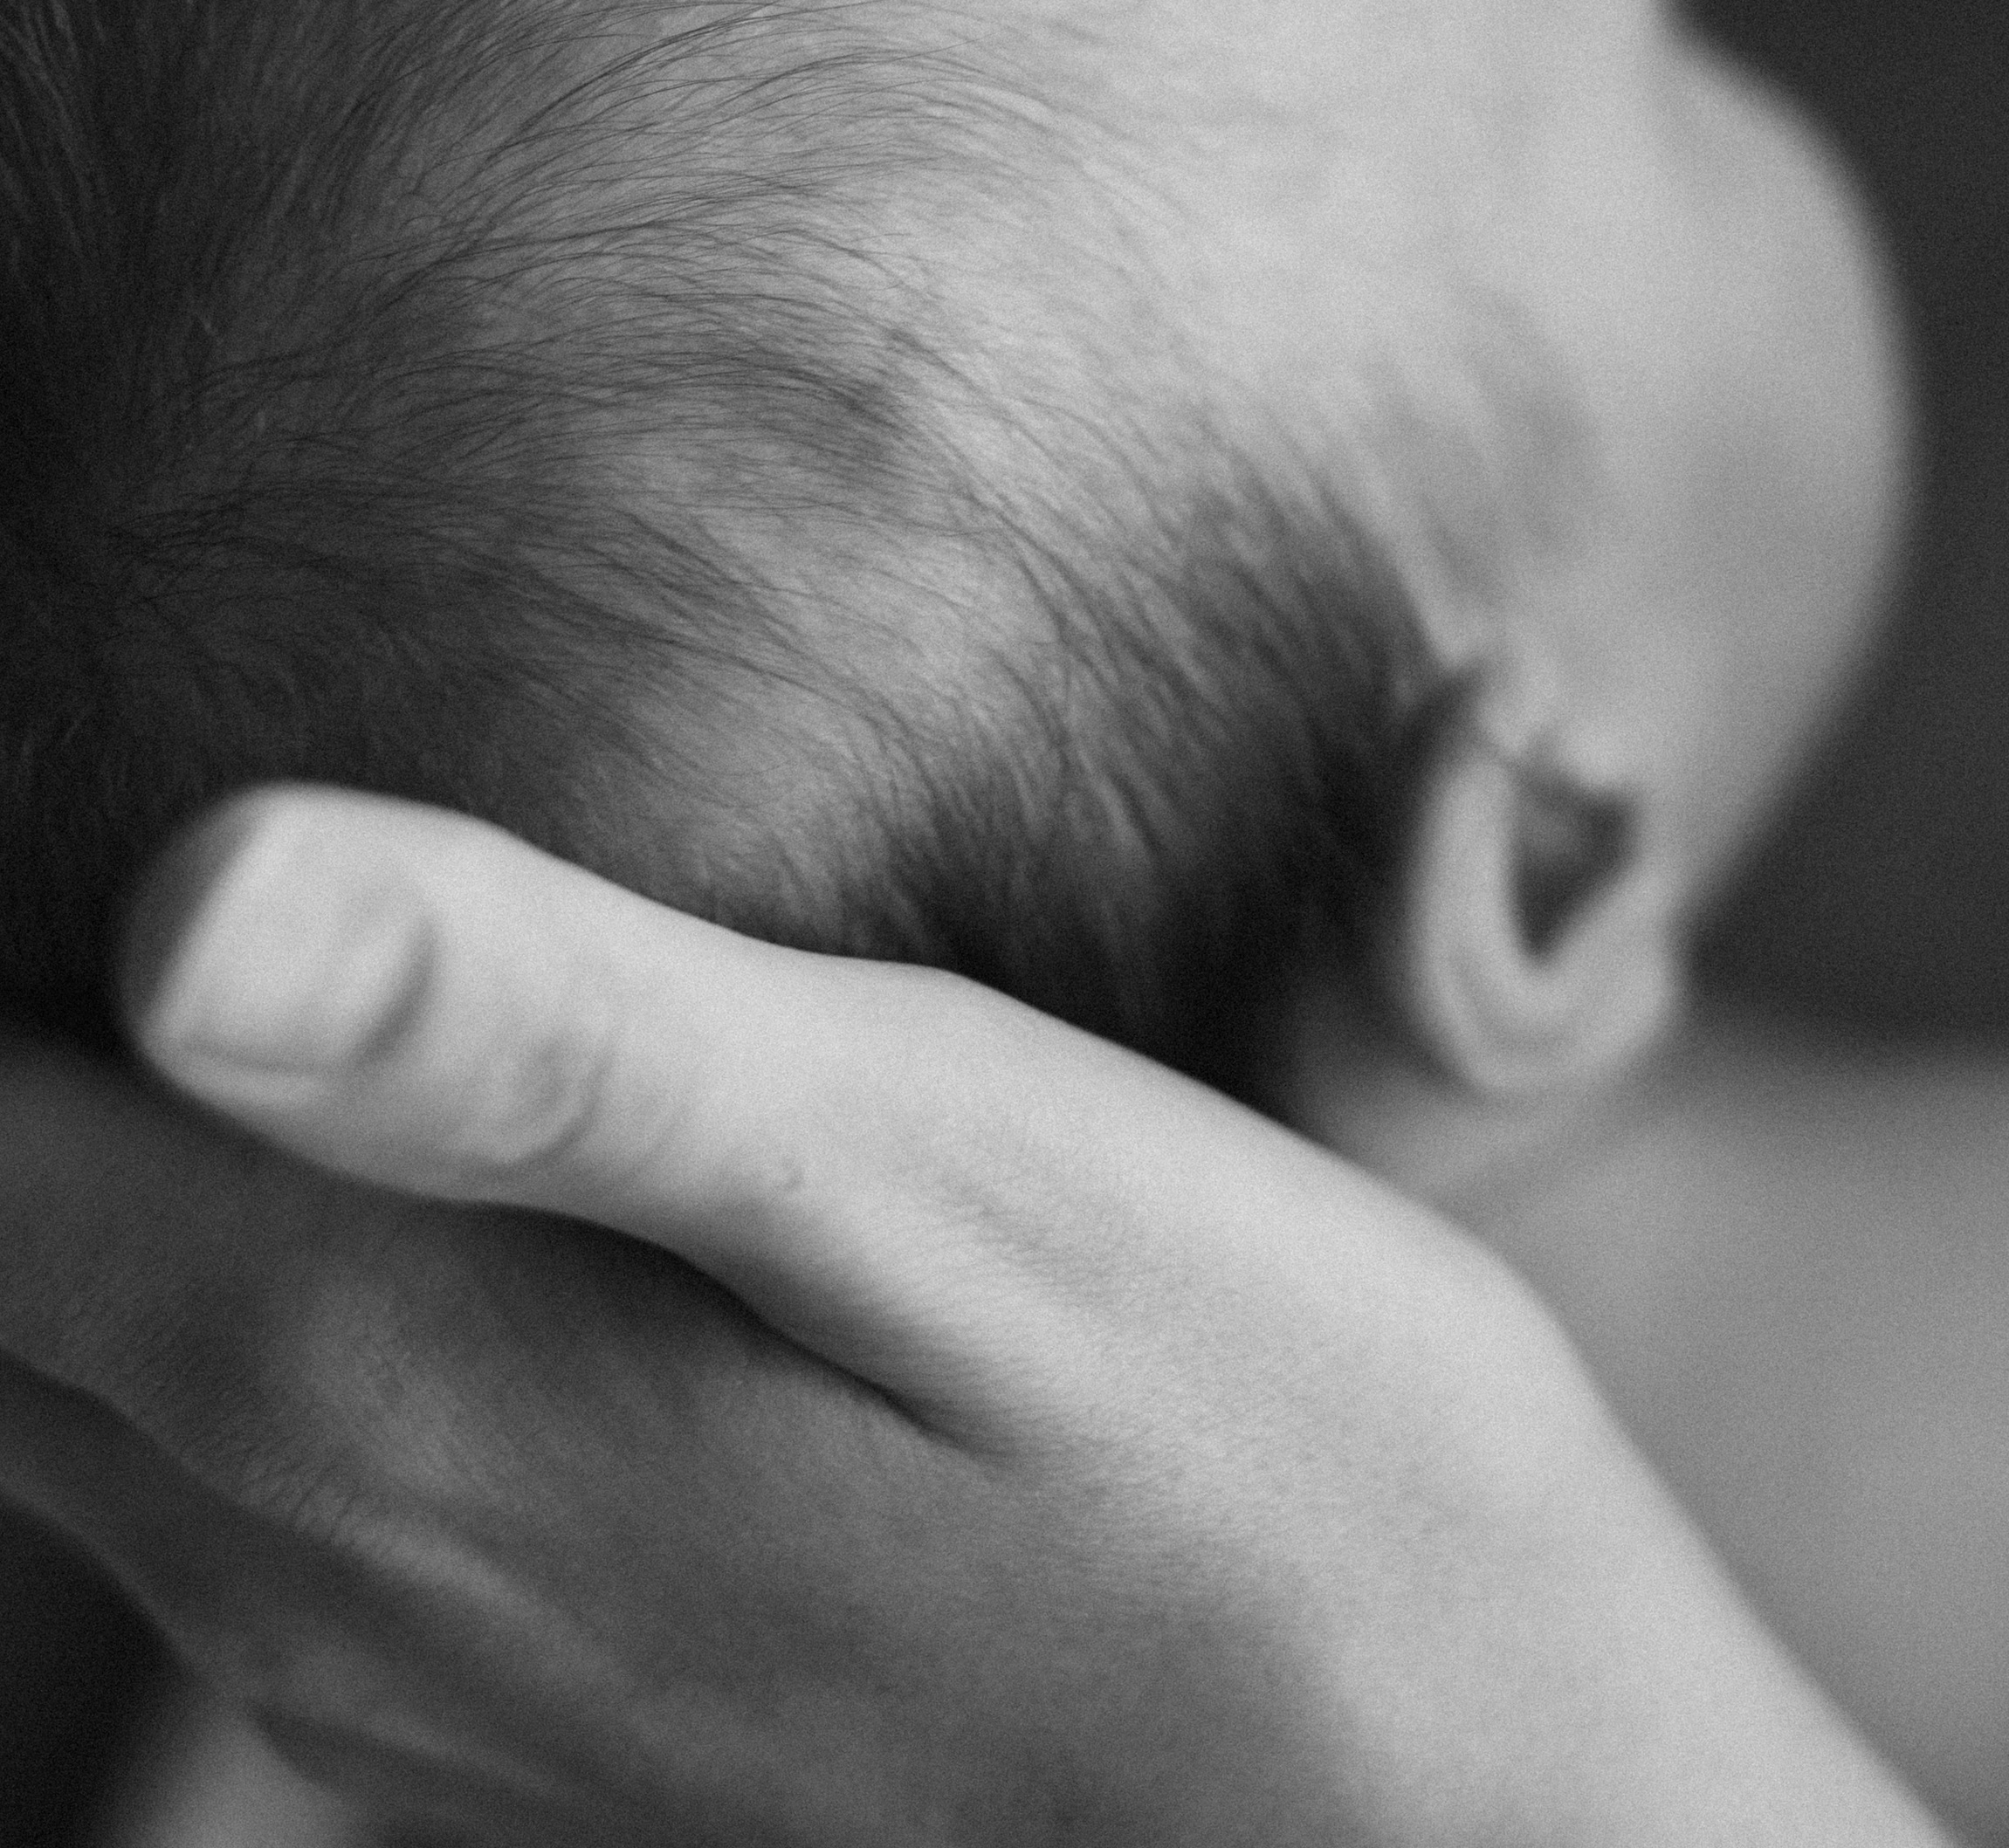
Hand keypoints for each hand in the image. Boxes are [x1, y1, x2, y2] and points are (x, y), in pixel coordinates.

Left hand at [0, 789, 1949, 1843]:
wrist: (1449, 1815)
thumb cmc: (1251, 1439)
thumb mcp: (948, 1169)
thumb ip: (552, 1039)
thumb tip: (184, 900)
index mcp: (388, 1381)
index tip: (52, 689)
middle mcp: (329, 1562)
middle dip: (18, 1030)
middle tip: (98, 749)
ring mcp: (406, 1673)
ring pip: (82, 1380)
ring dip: (90, 1159)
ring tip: (213, 952)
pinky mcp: (507, 1711)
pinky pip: (225, 1484)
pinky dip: (200, 1295)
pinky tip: (364, 1158)